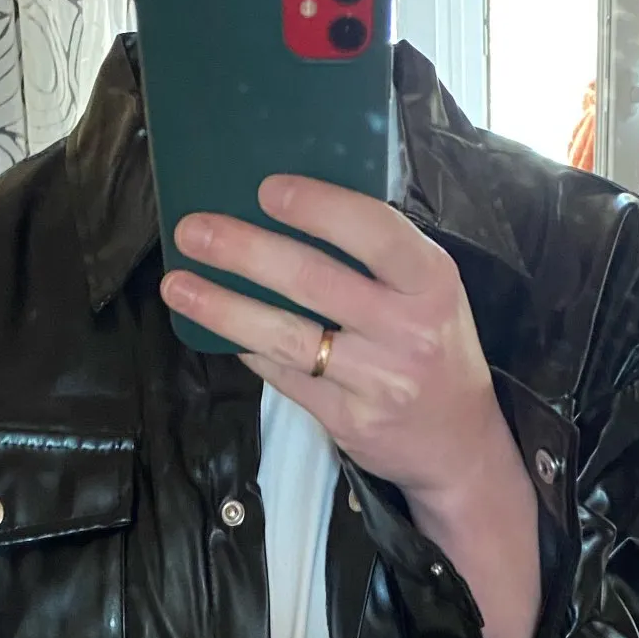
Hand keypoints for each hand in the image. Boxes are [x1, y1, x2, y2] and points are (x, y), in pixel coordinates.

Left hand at [160, 175, 509, 511]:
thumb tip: (293, 210)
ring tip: (178, 285)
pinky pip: (285, 377)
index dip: (316, 207)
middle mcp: (407, 331)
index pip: (372, 231)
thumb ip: (380, 257)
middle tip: (193, 231)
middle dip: (244, 251)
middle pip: (313, 281)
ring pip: (287, 337)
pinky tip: (221, 332)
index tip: (264, 190)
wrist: (460, 448)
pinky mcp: (348, 421)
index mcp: (432, 283)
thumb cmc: (436, 351)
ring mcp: (376, 380)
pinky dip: (249, 351)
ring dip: (224, 308)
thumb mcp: (430, 294)